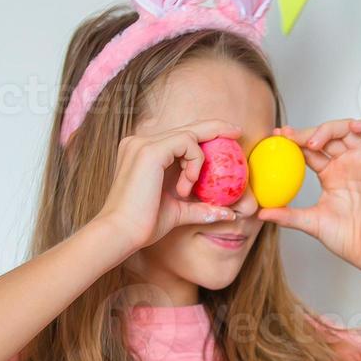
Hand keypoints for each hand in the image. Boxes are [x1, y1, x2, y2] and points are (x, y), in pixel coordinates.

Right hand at [93, 120, 243, 250]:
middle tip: (238, 132)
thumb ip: (202, 208)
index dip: (207, 132)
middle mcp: (141, 142)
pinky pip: (187, 143)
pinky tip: (187, 183)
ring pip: (189, 135)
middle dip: (216, 128)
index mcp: (144, 152)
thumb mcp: (179, 212)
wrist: (122, 232)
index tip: (231, 136)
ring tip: (188, 187)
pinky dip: (194, 162)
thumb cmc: (145, 224)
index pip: (180, 135)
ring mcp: (143, 143)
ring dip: (199, 161)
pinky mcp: (150, 150)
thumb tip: (230, 214)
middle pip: (187, 127)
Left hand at [258, 119, 360, 277]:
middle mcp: (347, 166)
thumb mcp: (310, 223)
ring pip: (351, 130)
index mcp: (331, 175)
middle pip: (328, 135)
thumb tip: (261, 213)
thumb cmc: (348, 240)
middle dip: (307, 132)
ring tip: (313, 142)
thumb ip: (288, 215)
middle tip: (289, 137)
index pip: (311, 149)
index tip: (276, 138)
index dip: (295, 140)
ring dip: (330, 127)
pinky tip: (355, 126)